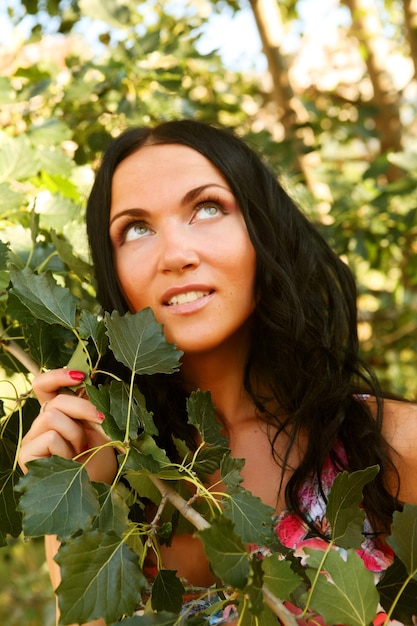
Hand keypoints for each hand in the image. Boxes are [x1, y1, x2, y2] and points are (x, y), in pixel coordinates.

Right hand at [19, 368, 116, 483]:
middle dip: (84, 408)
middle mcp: (41, 424)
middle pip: (55, 400)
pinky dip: (67, 449)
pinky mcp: (27, 456)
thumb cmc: (99, 460)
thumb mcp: (99, 428)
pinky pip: (50, 438)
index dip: (57, 375)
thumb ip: (91, 406)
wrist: (95, 491)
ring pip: (51, 416)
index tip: (81, 376)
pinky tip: (70, 463)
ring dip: (76, 433)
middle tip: (103, 421)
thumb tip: (90, 383)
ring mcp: (32, 439)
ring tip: (81, 451)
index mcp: (57, 413)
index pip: (44, 385)